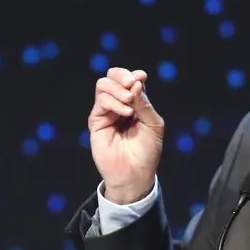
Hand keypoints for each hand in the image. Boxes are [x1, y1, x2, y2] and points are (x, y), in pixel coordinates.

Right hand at [88, 67, 163, 204]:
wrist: (135, 173)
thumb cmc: (147, 151)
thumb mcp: (153, 123)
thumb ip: (144, 103)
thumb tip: (135, 81)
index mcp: (135, 103)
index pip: (130, 79)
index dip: (134, 75)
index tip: (142, 78)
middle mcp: (119, 104)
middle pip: (113, 76)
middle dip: (122, 75)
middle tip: (132, 84)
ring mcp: (107, 112)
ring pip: (104, 85)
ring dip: (118, 89)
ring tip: (130, 101)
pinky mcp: (96, 121)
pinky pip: (101, 101)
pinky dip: (114, 102)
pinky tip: (126, 112)